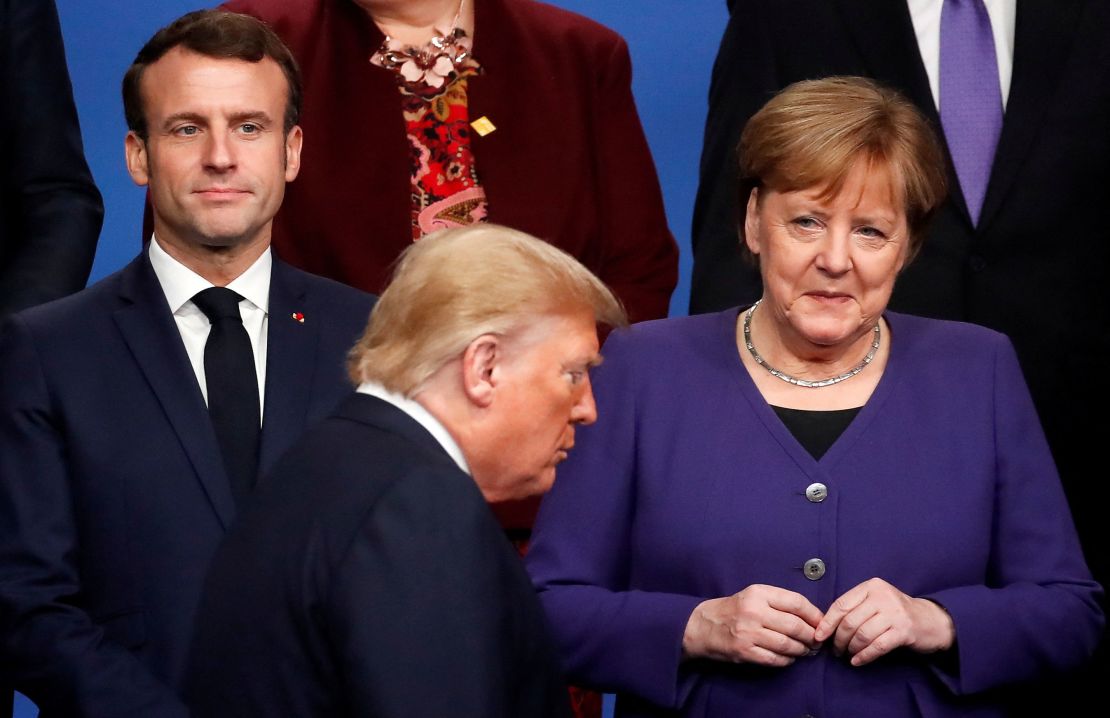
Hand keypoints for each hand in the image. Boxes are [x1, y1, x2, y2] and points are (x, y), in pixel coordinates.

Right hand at [682, 584, 822, 666]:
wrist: (704, 625)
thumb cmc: (735, 609)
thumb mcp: (754, 596)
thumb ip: (780, 603)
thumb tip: (813, 618)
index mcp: (759, 593)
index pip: (796, 602)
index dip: (814, 615)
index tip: (821, 624)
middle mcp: (754, 611)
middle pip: (795, 626)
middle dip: (811, 636)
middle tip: (816, 642)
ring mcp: (749, 632)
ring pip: (787, 644)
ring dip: (801, 650)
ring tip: (805, 651)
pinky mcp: (745, 651)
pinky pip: (775, 659)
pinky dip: (787, 660)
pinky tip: (789, 658)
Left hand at [815, 577, 954, 666]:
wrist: (931, 620)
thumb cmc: (895, 612)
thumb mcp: (875, 601)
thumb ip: (854, 608)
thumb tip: (825, 627)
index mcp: (871, 586)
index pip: (841, 605)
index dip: (827, 622)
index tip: (819, 636)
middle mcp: (882, 596)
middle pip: (850, 621)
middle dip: (838, 639)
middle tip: (835, 650)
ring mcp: (894, 613)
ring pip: (862, 634)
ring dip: (851, 648)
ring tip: (847, 655)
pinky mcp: (904, 631)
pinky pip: (877, 646)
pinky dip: (864, 655)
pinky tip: (857, 661)